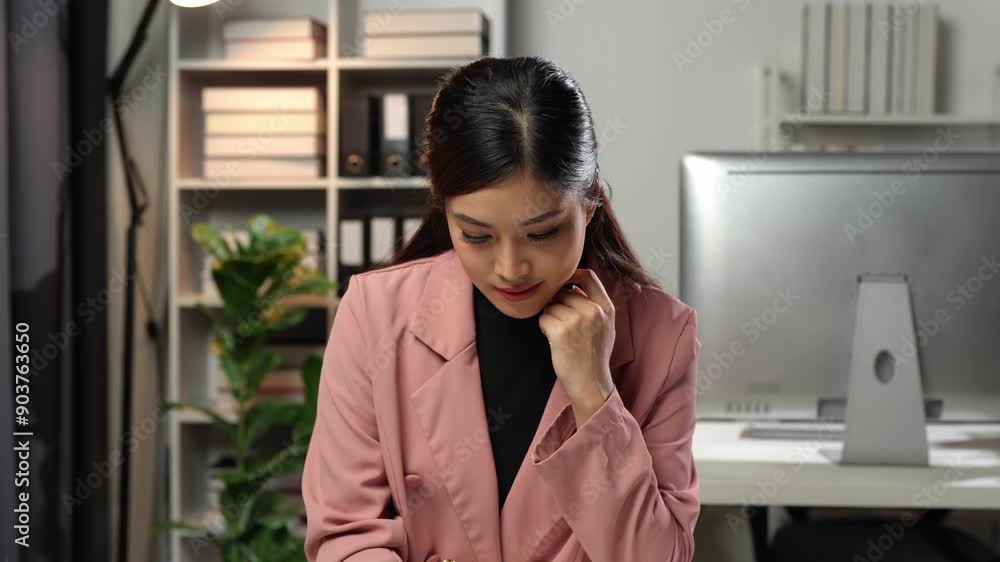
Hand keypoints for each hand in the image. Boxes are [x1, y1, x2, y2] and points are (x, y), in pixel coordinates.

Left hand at [539, 269, 615, 425]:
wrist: (591, 382)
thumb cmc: (595, 355)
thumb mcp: (605, 326)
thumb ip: (595, 304)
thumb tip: (574, 284)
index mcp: (606, 307)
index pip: (588, 276)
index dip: (572, 275)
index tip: (564, 282)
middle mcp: (593, 311)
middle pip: (564, 291)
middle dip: (558, 303)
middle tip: (562, 321)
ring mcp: (577, 321)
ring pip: (552, 304)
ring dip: (551, 316)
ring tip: (561, 333)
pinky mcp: (560, 332)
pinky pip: (544, 318)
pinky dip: (545, 327)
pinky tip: (554, 339)